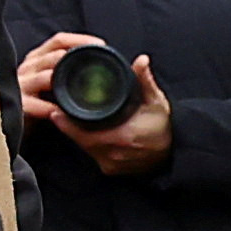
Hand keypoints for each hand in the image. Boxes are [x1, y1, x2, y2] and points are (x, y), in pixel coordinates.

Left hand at [11, 32, 173, 175]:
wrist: (174, 152)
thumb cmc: (164, 126)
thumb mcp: (156, 101)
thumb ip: (145, 81)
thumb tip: (141, 60)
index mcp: (123, 137)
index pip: (85, 134)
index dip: (68, 124)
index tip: (56, 111)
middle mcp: (115, 155)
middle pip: (81, 141)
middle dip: (69, 126)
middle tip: (58, 110)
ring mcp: (112, 165)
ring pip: (85, 149)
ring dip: (77, 135)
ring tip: (66, 118)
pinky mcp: (111, 170)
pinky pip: (92, 155)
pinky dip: (87, 144)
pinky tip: (82, 132)